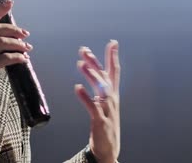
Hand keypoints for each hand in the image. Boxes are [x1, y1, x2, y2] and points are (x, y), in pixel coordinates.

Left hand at [74, 40, 120, 162]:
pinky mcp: (100, 121)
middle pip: (105, 77)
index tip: (113, 42)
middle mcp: (112, 100)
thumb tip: (94, 71)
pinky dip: (85, 97)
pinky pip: (93, 107)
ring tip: (80, 63)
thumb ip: (101, 87)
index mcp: (114, 94)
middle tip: (84, 50)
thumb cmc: (106, 123)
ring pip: (101, 90)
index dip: (113, 57)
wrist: (109, 148)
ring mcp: (107, 110)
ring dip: (91, 76)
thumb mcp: (105, 103)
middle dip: (95, 62)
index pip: (114, 71)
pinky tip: (77, 88)